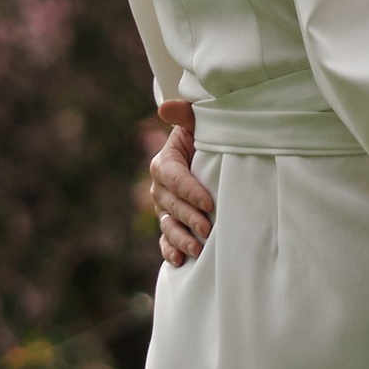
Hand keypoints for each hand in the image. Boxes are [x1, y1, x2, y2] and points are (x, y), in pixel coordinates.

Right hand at [146, 100, 213, 266]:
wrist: (204, 154)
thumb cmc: (204, 137)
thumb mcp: (197, 124)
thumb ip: (185, 116)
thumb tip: (166, 108)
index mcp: (165, 163)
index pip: (175, 178)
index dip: (190, 191)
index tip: (209, 203)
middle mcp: (159, 188)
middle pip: (172, 205)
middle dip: (190, 218)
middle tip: (208, 229)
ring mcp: (163, 208)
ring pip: (168, 226)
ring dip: (180, 240)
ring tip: (197, 250)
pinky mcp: (169, 223)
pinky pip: (165, 240)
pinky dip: (170, 251)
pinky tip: (179, 260)